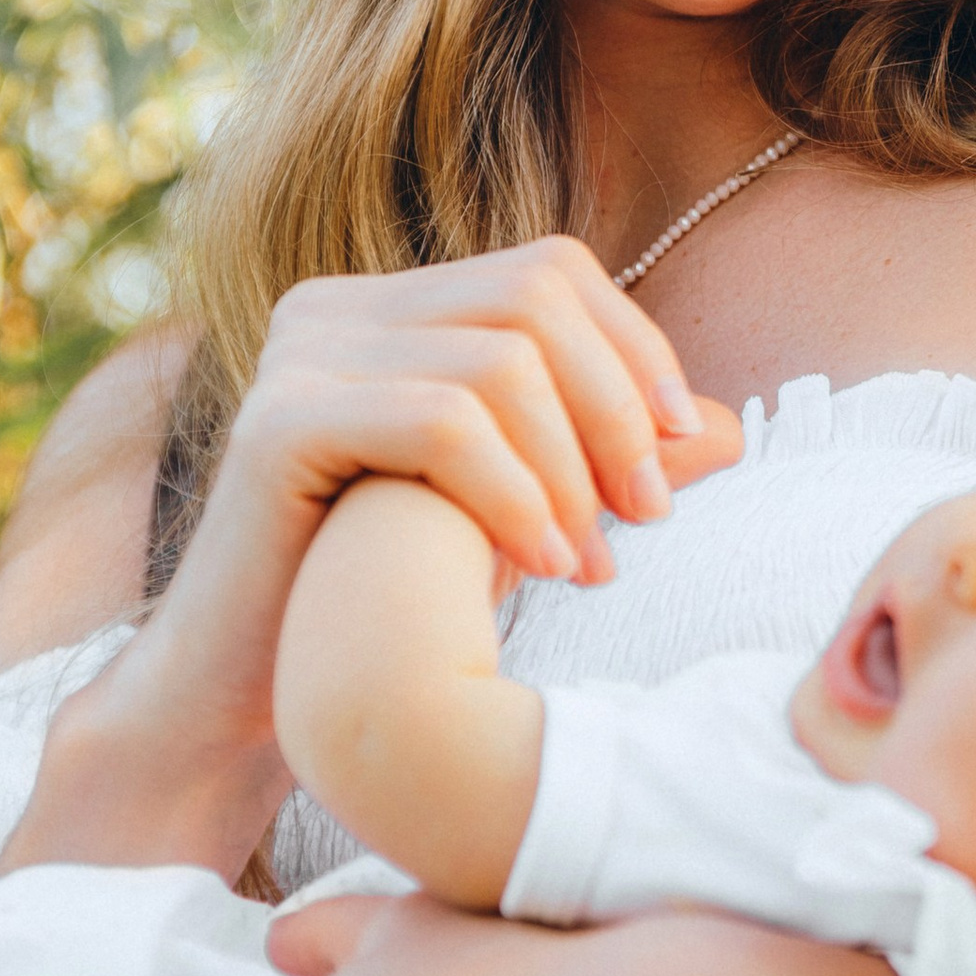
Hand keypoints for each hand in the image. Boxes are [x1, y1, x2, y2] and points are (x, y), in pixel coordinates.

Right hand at [0, 241, 740, 876]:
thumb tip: (728, 426)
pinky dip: (516, 492)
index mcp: (391, 309)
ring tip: (592, 564)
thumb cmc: (385, 609)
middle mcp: (335, 307)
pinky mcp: (275, 422)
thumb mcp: (514, 514)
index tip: (685, 448)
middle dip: (614, 402)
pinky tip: (542, 567)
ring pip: (498, 360)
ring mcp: (299, 355)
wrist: (247, 704)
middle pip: (534, 294)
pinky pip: (440, 422)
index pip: (549, 272)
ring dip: (570, 466)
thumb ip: (602, 460)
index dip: (634, 348)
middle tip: (649, 513)